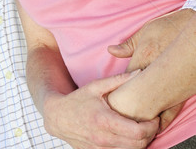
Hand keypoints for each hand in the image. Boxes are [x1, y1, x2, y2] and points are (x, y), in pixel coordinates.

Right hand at [42, 71, 158, 148]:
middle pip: (138, 145)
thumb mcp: (95, 86)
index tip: (155, 119)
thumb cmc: (77, 100)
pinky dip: (129, 148)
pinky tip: (129, 138)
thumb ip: (118, 80)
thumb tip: (138, 72)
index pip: (138, 132)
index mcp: (104, 121)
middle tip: (152, 124)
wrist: (57, 117)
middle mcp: (103, 138)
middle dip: (150, 135)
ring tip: (142, 130)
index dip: (151, 127)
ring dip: (141, 143)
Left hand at [107, 9, 192, 127]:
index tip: (113, 93)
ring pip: (152, 106)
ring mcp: (168, 82)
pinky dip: (162, 119)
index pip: (125, 78)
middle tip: (120, 110)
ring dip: (143, 112)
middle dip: (128, 103)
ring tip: (134, 118)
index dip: (118, 87)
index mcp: (143, 56)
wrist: (193, 32)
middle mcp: (154, 71)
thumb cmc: (168, 28)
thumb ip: (127, 45)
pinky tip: (156, 123)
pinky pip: (170, 111)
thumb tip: (110, 50)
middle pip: (136, 95)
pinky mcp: (181, 91)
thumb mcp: (145, 32)